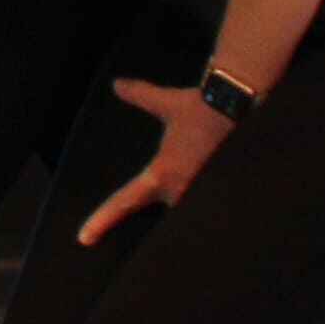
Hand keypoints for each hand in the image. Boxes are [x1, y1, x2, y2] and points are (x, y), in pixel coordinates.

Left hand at [71, 77, 231, 243]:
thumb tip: (118, 85)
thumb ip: (140, 95)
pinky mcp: (225, 195)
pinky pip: (210, 208)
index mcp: (161, 175)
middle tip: (181, 178)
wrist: (239, 106)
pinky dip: (210, 203)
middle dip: (168, 201)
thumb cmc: (202, 107)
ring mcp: (204, 196)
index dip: (101, 221)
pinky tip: (213, 192)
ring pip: (188, 212)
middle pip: (163, 213)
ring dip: (189, 200)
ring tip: (199, 181)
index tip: (84, 238)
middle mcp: (181, 192)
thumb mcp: (165, 103)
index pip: (124, 202)